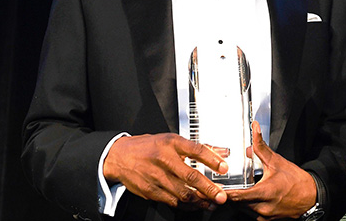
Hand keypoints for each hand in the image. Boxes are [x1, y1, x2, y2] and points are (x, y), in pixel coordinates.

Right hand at [103, 133, 228, 209]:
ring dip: (200, 201)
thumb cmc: (149, 147)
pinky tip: (195, 205)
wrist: (120, 157)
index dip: (212, 159)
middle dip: (208, 188)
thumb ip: (197, 148)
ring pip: (182, 193)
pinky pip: (172, 201)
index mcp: (171, 143)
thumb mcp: (172, 140)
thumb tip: (221, 153)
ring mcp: (156, 177)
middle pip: (190, 176)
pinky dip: (186, 205)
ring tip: (212, 203)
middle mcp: (164, 160)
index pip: (196, 150)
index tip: (224, 168)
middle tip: (221, 196)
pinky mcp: (150, 191)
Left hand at [225, 122, 316, 219]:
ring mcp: (264, 216)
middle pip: (236, 204)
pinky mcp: (265, 220)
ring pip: (242, 209)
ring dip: (237, 201)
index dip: (224, 194)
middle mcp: (262, 208)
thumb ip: (261, 148)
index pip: (237, 197)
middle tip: (220, 187)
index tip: (214, 189)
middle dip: (229, 195)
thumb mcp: (277, 162)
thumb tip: (255, 131)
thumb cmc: (297, 181)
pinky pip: (250, 213)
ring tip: (234, 190)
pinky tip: (248, 197)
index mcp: (265, 193)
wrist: (311, 197)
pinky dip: (246, 205)